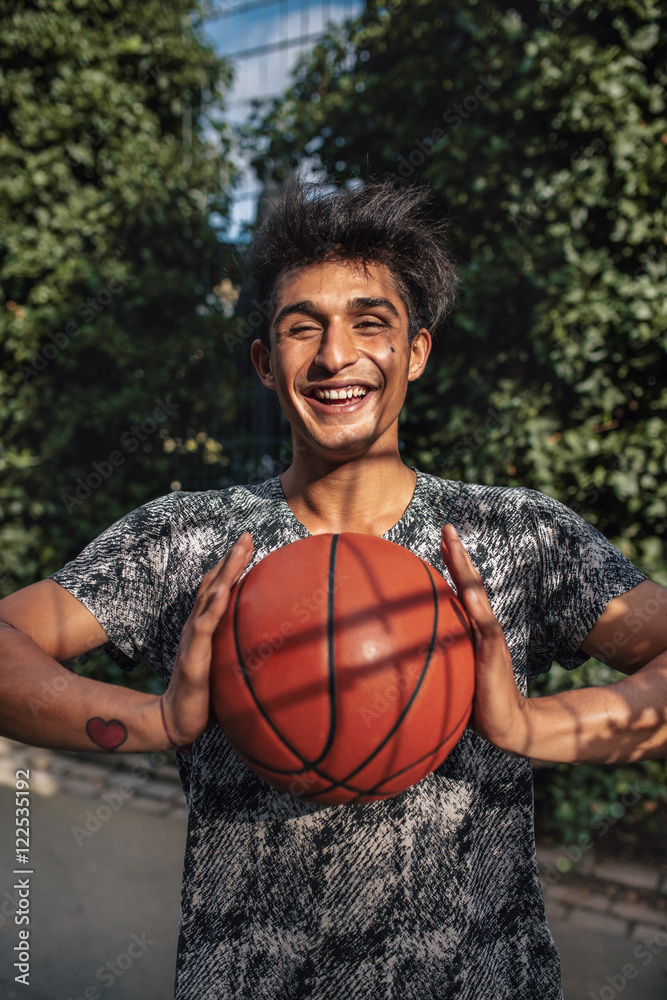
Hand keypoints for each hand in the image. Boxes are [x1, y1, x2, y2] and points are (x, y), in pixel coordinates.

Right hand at [160, 533, 253, 747]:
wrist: (178, 719)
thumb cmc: (205, 696)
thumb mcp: (227, 667)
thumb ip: (241, 652)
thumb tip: (274, 650)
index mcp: (204, 627)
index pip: (216, 588)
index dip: (230, 564)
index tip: (248, 542)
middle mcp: (196, 626)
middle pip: (212, 583)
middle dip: (230, 558)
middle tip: (247, 535)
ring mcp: (193, 639)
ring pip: (208, 598)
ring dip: (224, 572)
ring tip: (239, 549)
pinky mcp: (193, 658)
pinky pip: (203, 628)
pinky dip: (213, 608)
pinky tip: (223, 591)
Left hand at [440, 524, 528, 753]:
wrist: (505, 725)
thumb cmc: (472, 701)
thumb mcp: (448, 676)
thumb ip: (428, 664)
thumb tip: (386, 666)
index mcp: (468, 628)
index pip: (457, 590)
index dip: (449, 564)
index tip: (438, 539)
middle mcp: (479, 626)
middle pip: (468, 583)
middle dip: (457, 554)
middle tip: (447, 528)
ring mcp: (489, 637)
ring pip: (476, 596)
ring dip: (465, 569)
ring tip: (454, 545)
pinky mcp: (494, 654)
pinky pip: (486, 628)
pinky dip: (478, 609)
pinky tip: (470, 594)